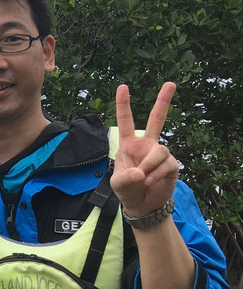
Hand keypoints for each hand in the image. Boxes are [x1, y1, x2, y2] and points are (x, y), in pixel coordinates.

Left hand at [110, 82, 179, 218]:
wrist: (143, 205)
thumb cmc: (127, 190)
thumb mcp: (118, 184)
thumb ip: (125, 178)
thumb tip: (141, 173)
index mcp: (128, 143)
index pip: (125, 120)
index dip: (123, 104)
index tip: (122, 86)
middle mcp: (146, 144)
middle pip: (157, 119)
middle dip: (163, 101)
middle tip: (170, 83)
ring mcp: (160, 153)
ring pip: (159, 151)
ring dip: (150, 165)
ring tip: (143, 178)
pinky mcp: (172, 164)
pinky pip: (167, 165)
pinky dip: (157, 175)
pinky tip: (150, 182)